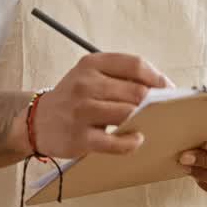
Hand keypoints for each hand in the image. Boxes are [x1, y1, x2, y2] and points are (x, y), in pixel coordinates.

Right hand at [32, 53, 172, 158]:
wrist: (37, 122)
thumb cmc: (73, 98)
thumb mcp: (90, 75)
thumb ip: (119, 76)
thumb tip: (160, 87)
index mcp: (91, 64)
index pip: (135, 64)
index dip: (157, 77)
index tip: (168, 89)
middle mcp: (85, 84)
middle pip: (136, 91)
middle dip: (156, 101)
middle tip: (165, 110)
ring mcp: (82, 111)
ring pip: (128, 113)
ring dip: (146, 120)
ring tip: (151, 123)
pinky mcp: (80, 137)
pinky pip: (115, 142)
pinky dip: (131, 142)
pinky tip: (136, 139)